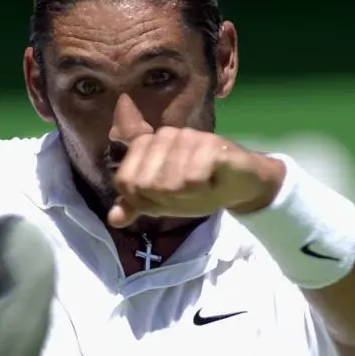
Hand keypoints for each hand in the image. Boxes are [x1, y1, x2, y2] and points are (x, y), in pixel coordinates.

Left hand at [107, 128, 286, 228]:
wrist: (242, 183)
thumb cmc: (200, 190)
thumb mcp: (163, 202)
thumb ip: (138, 205)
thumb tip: (113, 219)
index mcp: (147, 147)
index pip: (125, 181)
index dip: (142, 199)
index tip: (165, 198)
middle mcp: (164, 136)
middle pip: (146, 183)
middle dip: (167, 199)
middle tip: (188, 193)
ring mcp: (188, 137)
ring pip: (169, 182)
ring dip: (188, 195)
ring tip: (203, 187)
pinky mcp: (211, 145)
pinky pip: (192, 178)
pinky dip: (203, 188)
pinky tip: (213, 182)